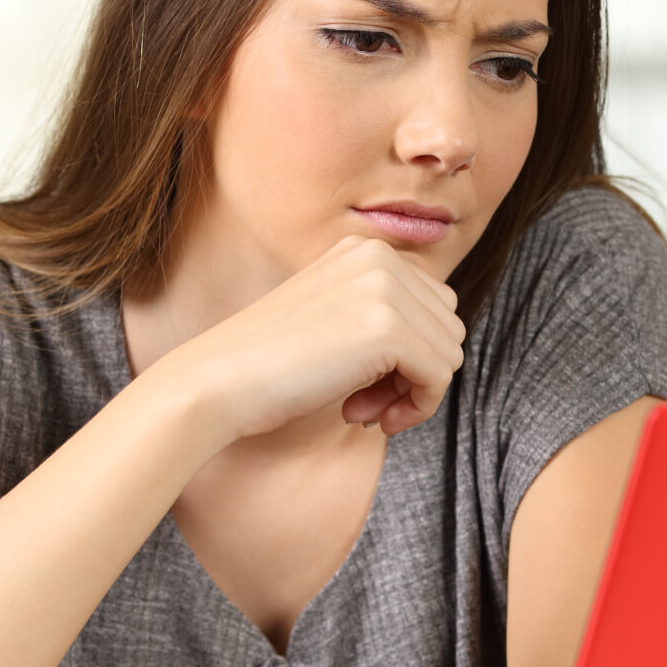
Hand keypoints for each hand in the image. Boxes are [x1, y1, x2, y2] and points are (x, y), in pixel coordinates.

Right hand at [149, 236, 466, 442]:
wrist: (217, 382)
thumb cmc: (269, 363)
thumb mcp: (333, 316)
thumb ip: (383, 314)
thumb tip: (447, 346)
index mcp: (366, 250)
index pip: (434, 305)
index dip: (411, 354)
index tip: (367, 384)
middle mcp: (380, 257)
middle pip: (447, 328)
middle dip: (415, 373)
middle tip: (366, 402)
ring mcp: (385, 289)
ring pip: (449, 353)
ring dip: (412, 394)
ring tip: (360, 409)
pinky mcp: (388, 329)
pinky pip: (439, 377)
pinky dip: (416, 408)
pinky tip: (365, 417)